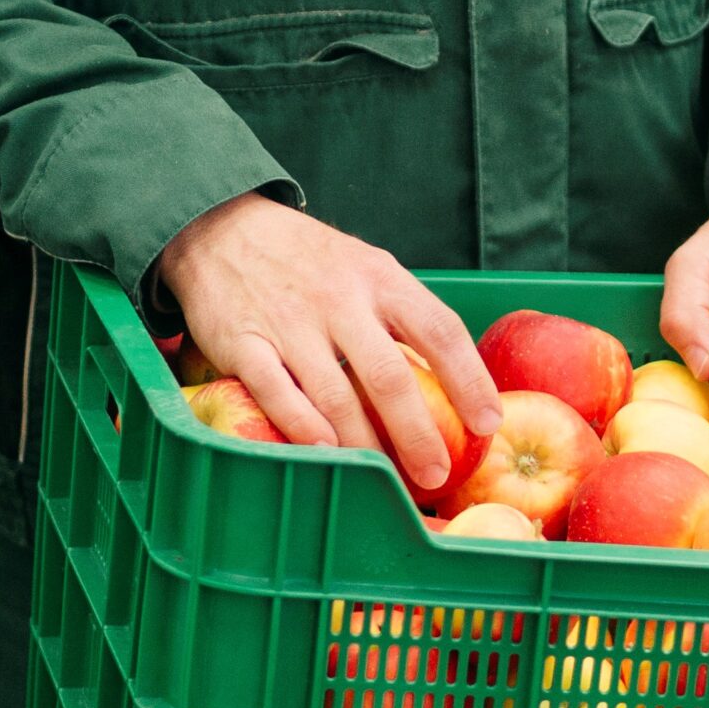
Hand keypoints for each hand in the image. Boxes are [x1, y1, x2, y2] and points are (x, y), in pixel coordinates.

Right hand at [157, 194, 502, 491]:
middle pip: (389, 376)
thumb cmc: (310, 262)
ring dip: (363, 444)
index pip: (438, 330)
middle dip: (418, 432)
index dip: (468, 380)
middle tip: (436, 473)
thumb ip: (402, 316)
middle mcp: (339, 299)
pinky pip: (277, 392)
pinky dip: (302, 426)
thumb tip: (454, 381)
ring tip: (384, 480)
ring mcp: (289, 322)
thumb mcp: (366, 267)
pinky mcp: (243, 343)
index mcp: (380, 278)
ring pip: (335, 394)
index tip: (487, 423)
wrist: (221, 228)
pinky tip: (326, 453)